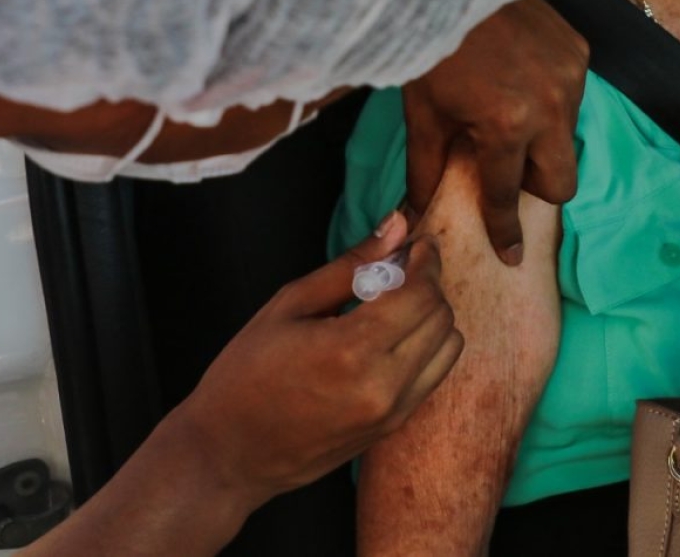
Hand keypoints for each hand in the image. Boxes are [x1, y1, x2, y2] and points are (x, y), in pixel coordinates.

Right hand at [167, 212, 463, 512]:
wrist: (230, 453)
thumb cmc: (246, 374)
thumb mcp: (289, 305)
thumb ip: (351, 264)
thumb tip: (397, 226)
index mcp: (351, 350)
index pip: (422, 293)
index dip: (427, 260)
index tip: (418, 244)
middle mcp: (382, 385)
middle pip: (441, 317)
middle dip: (429, 284)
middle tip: (402, 269)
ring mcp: (392, 412)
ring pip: (449, 347)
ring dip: (433, 317)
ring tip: (396, 305)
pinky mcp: (394, 427)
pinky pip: (435, 375)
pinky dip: (426, 347)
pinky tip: (391, 337)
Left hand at [402, 0, 588, 264]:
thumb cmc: (431, 47)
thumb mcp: (423, 114)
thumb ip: (425, 172)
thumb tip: (414, 217)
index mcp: (506, 126)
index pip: (508, 195)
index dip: (505, 230)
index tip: (512, 257)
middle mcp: (550, 106)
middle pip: (562, 183)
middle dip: (535, 186)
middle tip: (506, 165)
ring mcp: (571, 77)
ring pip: (568, 139)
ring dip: (541, 140)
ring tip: (507, 109)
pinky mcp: (580, 52)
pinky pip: (573, 98)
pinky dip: (549, 101)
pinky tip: (520, 78)